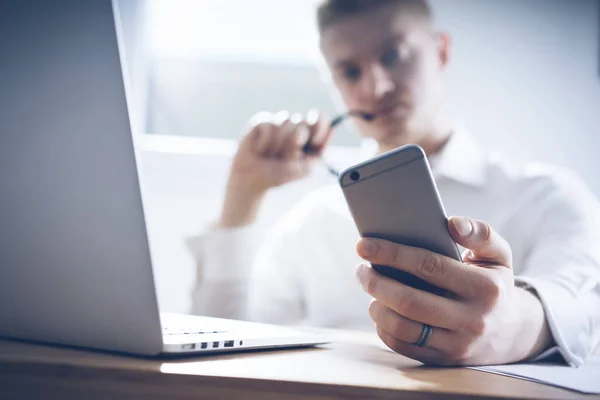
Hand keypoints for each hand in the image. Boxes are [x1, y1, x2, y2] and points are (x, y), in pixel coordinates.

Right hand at [231, 110, 330, 193]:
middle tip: (284, 158)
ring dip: (278, 144)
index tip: (316, 140)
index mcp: (308, 138)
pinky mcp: (262, 122)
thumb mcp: (303, 170)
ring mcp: (278, 123)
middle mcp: (295, 128)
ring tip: (270, 155)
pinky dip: (264, 141)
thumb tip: (332, 130)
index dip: (320, 124)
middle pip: (302, 122)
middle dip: (293, 143)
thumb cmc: (278, 175)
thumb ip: (318, 152)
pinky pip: (268, 123)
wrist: (251, 180)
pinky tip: (259, 149)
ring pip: (285, 120)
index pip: (320, 119)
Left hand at [355, 216, 552, 365]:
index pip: (429, 266)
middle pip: (410, 301)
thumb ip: (481, 233)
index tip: (364, 245)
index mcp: (485, 288)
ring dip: (376, 306)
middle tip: (361, 269)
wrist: (512, 332)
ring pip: (403, 328)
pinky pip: (402, 347)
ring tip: (370, 288)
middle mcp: (472, 320)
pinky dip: (382, 328)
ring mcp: (458, 345)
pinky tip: (379, 309)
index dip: (392, 254)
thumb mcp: (499, 255)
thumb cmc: (494, 283)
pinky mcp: (443, 360)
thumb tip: (452, 223)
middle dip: (376, 282)